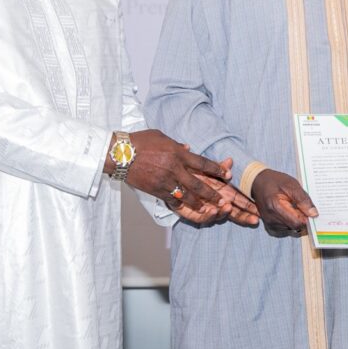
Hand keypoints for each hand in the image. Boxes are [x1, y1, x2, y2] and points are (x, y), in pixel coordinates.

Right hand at [113, 129, 242, 218]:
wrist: (120, 154)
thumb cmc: (140, 141)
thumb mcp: (162, 137)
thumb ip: (177, 145)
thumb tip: (188, 149)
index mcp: (178, 153)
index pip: (202, 163)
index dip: (216, 169)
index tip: (227, 174)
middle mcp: (174, 168)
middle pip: (198, 184)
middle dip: (213, 193)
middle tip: (225, 201)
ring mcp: (165, 181)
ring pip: (187, 195)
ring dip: (200, 204)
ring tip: (211, 210)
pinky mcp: (156, 190)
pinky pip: (173, 199)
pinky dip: (182, 205)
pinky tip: (190, 210)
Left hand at [169, 170, 259, 226]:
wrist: (170, 177)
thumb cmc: (190, 174)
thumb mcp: (206, 169)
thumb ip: (218, 168)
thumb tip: (229, 160)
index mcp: (223, 193)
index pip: (239, 201)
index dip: (249, 207)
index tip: (260, 212)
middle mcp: (215, 203)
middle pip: (233, 212)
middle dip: (244, 216)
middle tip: (254, 219)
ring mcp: (205, 209)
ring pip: (218, 216)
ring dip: (224, 213)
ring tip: (228, 207)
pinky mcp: (191, 213)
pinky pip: (201, 217)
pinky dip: (208, 215)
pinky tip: (213, 210)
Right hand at [250, 169, 317, 234]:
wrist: (258, 182)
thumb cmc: (274, 181)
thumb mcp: (291, 185)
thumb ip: (303, 199)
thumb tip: (314, 214)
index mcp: (275, 207)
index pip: (297, 223)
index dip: (306, 217)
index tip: (308, 209)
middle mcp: (271, 219)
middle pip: (295, 227)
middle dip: (302, 219)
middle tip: (301, 206)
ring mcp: (270, 224)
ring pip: (292, 229)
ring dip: (296, 220)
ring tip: (293, 207)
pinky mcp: (270, 226)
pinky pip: (286, 229)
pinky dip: (290, 222)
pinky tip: (289, 212)